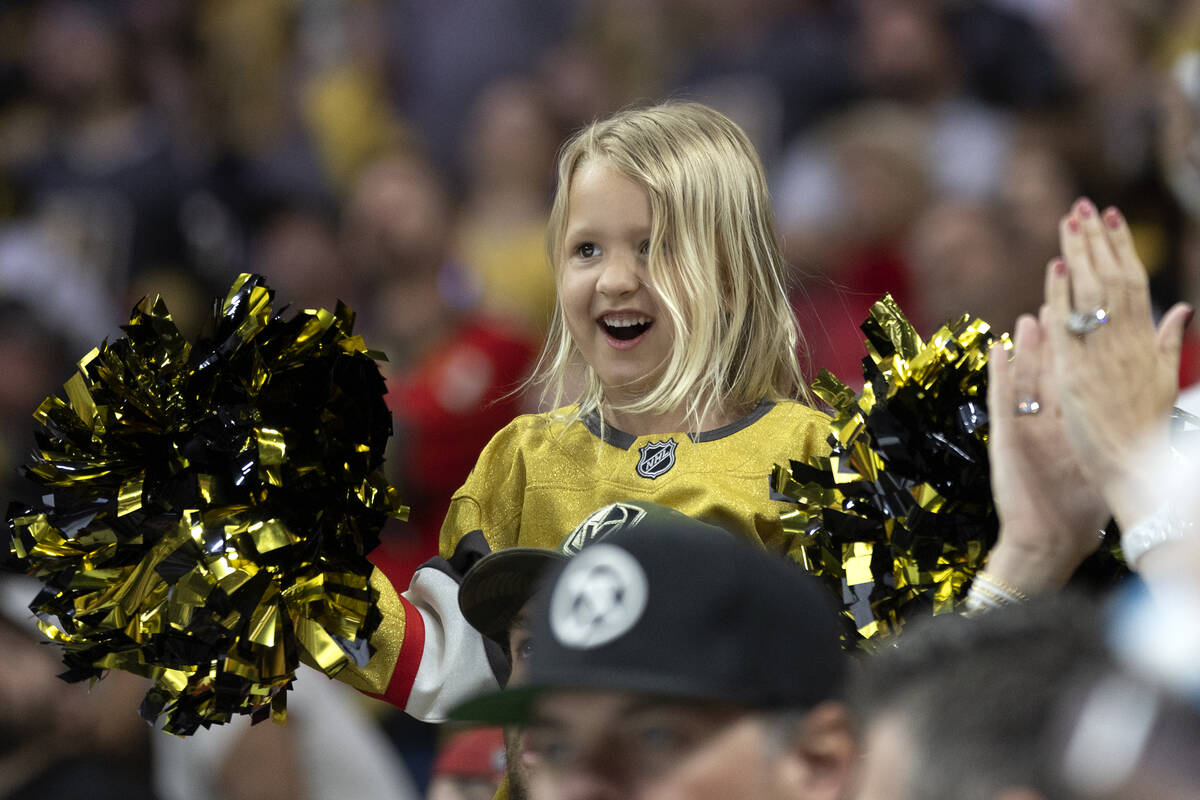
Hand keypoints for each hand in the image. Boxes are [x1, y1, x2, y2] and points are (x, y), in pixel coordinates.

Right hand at [985, 314, 1109, 591]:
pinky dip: (999, 374)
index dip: (1083, 349)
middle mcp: (1046, 423)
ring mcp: (1024, 428)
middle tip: (1057, 300)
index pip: (1077, 379)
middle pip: (1050, 370)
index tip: (1091, 317)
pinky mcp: (1005, 438)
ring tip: (1028, 315)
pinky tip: (998, 349)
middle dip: (1054, 337)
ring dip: (1026, 347)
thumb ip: (1120, 434)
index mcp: (1070, 426)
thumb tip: (1151, 416)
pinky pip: (1001, 400)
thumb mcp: (1105, 465)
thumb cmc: (1079, 511)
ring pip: (1024, 379)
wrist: (1049, 541)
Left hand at [1043, 198, 1191, 529]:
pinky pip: (1069, 329)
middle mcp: (1125, 345)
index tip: (1111, 217)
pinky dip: (1062, 296)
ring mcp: (1101, 359)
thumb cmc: (1148, 430)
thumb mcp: (1164, 379)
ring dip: (1078, 256)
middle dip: (1097, 241)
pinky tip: (1054, 270)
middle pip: (1110, 280)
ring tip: (1069, 221)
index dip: (1121, 248)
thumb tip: (1183, 308)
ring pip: (1091, 297)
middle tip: (1084, 205)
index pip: (1133, 283)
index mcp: (1144, 342)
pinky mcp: (1076, 377)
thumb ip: (1168, 341)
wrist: (1137, 472)